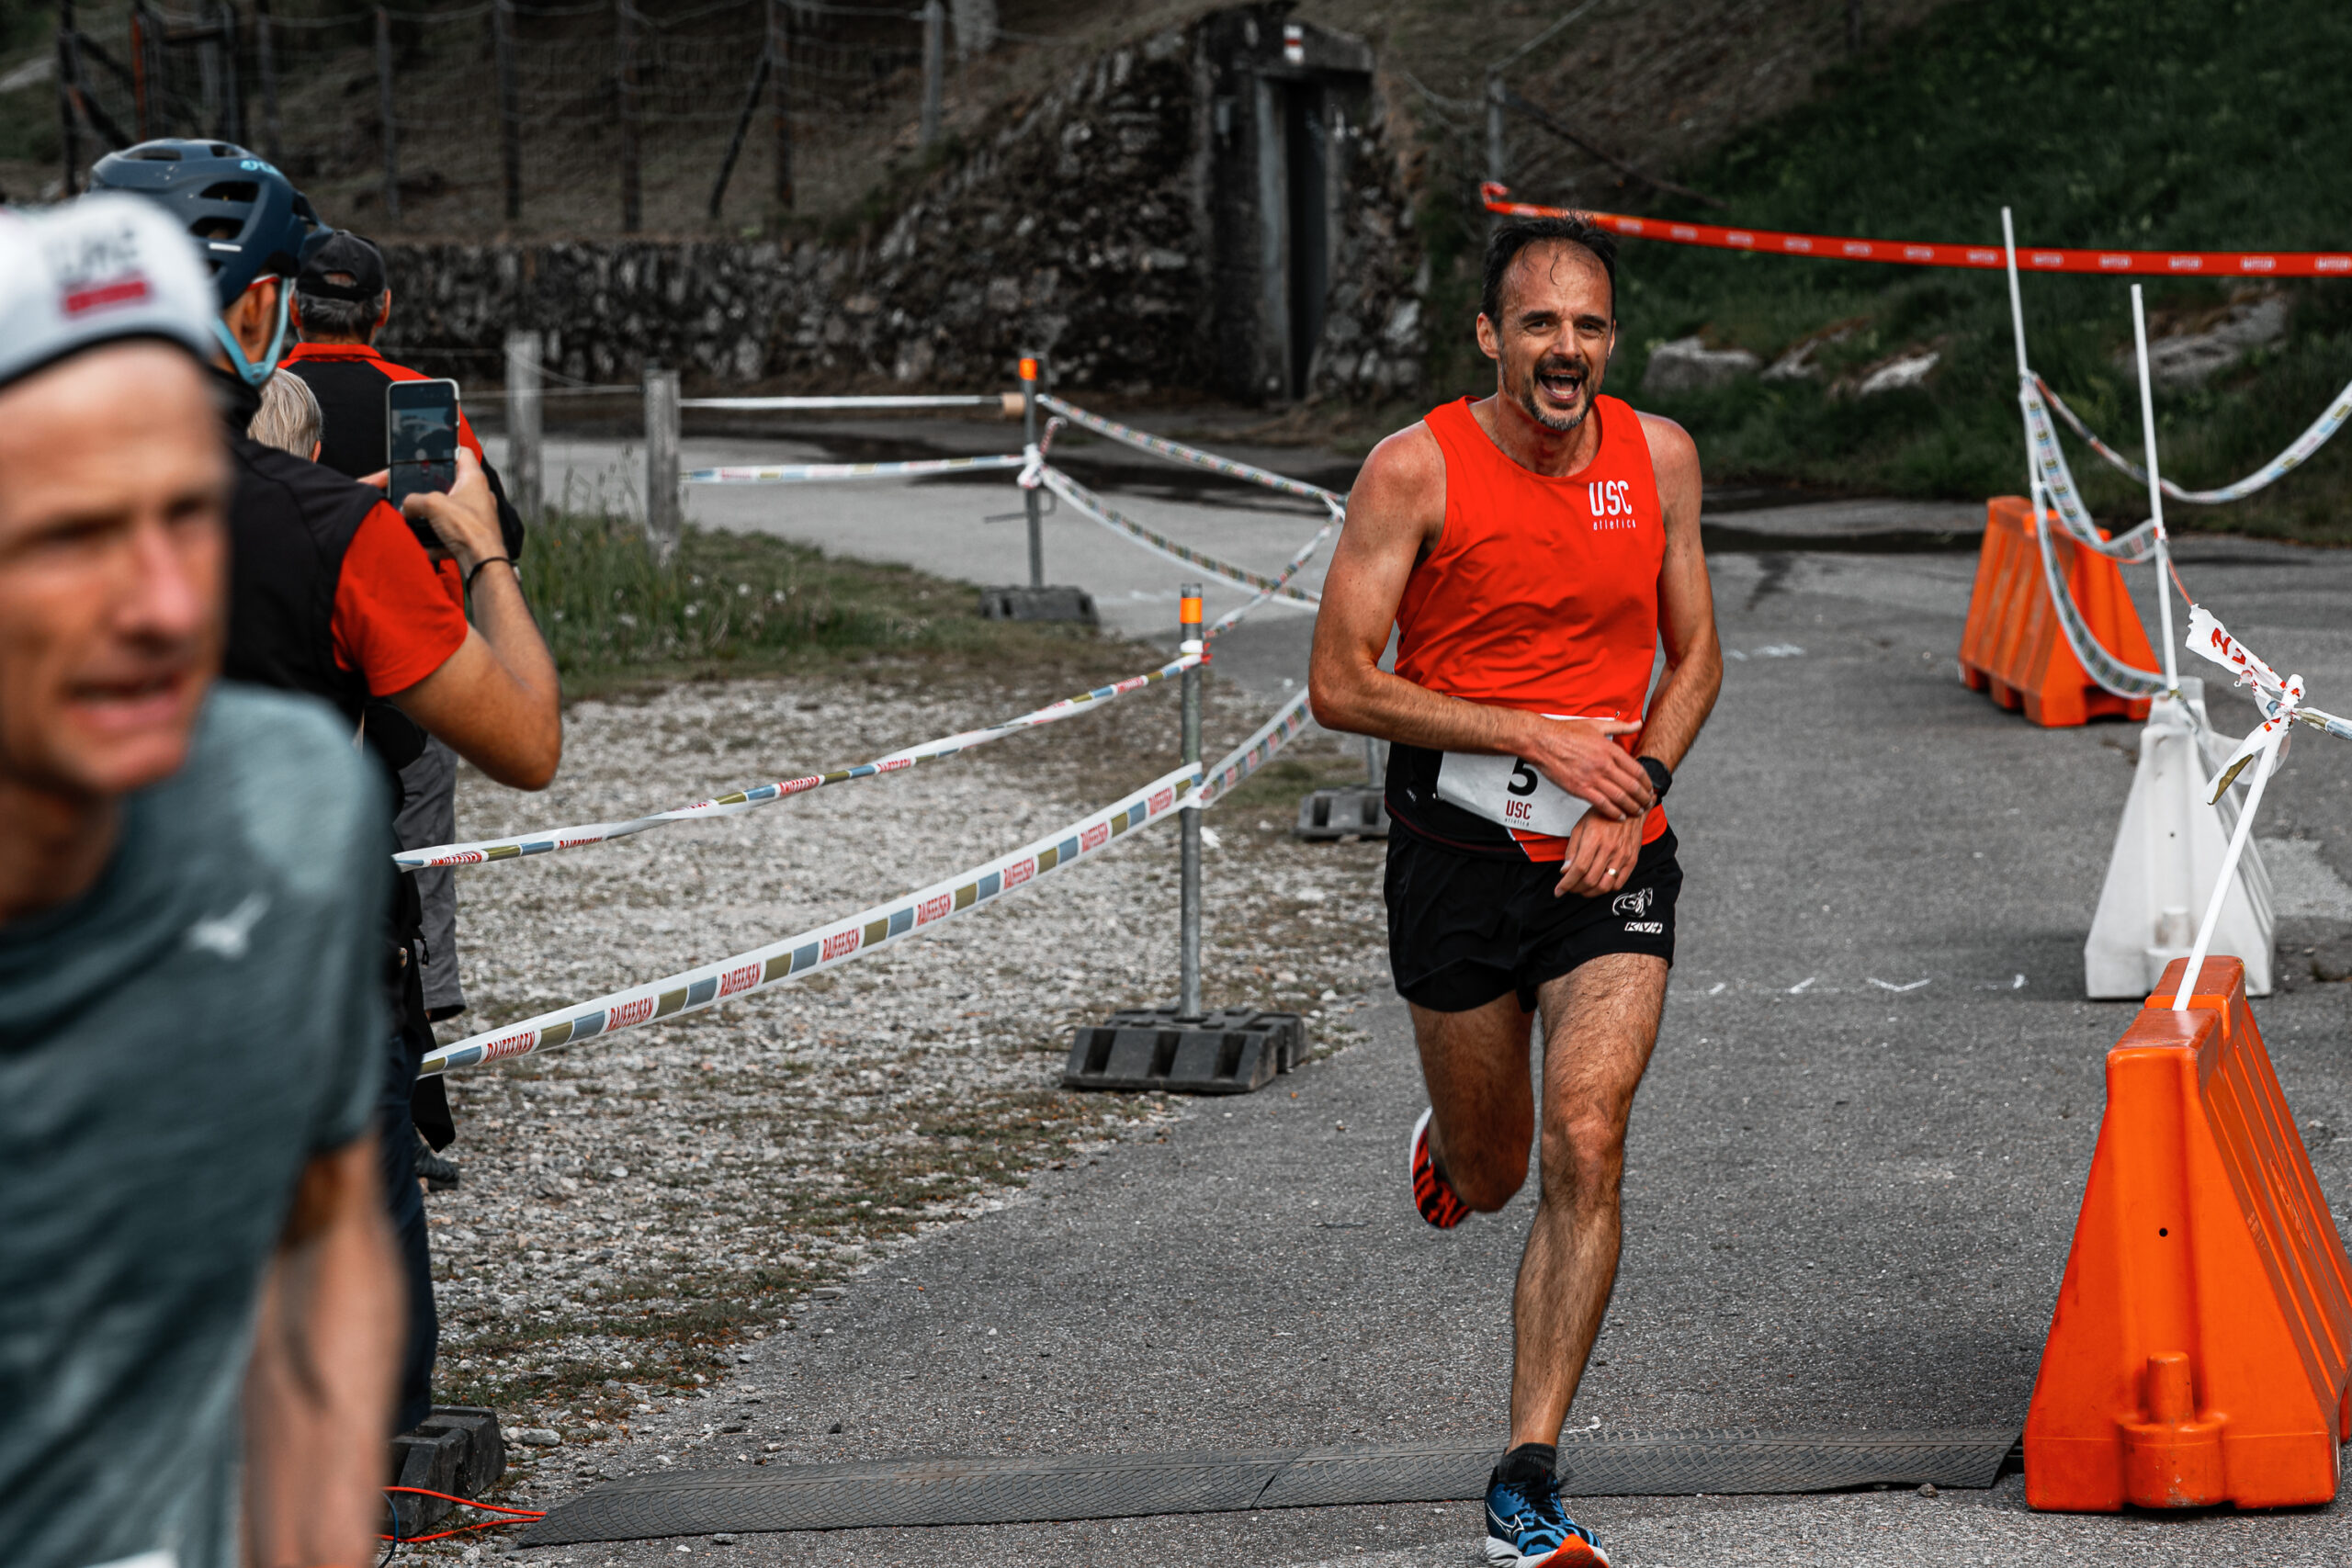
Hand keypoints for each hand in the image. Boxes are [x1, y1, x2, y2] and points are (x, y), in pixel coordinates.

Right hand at [397, 448, 502, 572]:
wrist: (483, 562)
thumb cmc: (469, 529)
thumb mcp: (432, 506)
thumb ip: (413, 501)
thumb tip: (405, 506)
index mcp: (474, 479)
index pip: (462, 453)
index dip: (447, 448)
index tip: (434, 449)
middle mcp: (478, 495)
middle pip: (452, 483)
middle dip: (432, 488)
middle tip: (417, 490)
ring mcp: (477, 516)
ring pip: (450, 510)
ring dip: (433, 516)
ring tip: (419, 518)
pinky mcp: (473, 534)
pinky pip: (450, 533)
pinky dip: (438, 540)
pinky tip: (427, 546)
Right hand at [1516, 714, 1653, 820]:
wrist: (1542, 741)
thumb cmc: (1565, 732)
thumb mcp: (1596, 725)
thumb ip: (1620, 726)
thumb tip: (1638, 723)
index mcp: (1609, 749)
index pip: (1637, 769)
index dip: (1647, 782)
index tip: (1649, 788)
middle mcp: (1604, 764)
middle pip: (1632, 786)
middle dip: (1643, 798)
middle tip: (1648, 804)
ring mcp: (1592, 777)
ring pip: (1620, 797)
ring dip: (1632, 807)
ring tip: (1637, 812)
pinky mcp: (1580, 788)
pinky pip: (1602, 804)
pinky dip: (1613, 812)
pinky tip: (1619, 816)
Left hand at [1555, 810, 1645, 898]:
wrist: (1628, 808)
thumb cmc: (1602, 816)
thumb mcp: (1580, 827)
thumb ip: (1572, 850)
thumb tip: (1565, 871)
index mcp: (1594, 839)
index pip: (1578, 869)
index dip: (1566, 883)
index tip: (1558, 891)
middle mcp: (1609, 849)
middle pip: (1590, 880)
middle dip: (1576, 889)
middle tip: (1570, 888)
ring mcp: (1623, 856)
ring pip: (1605, 886)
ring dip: (1591, 893)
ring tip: (1583, 889)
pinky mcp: (1632, 860)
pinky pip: (1619, 883)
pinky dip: (1606, 889)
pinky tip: (1598, 884)